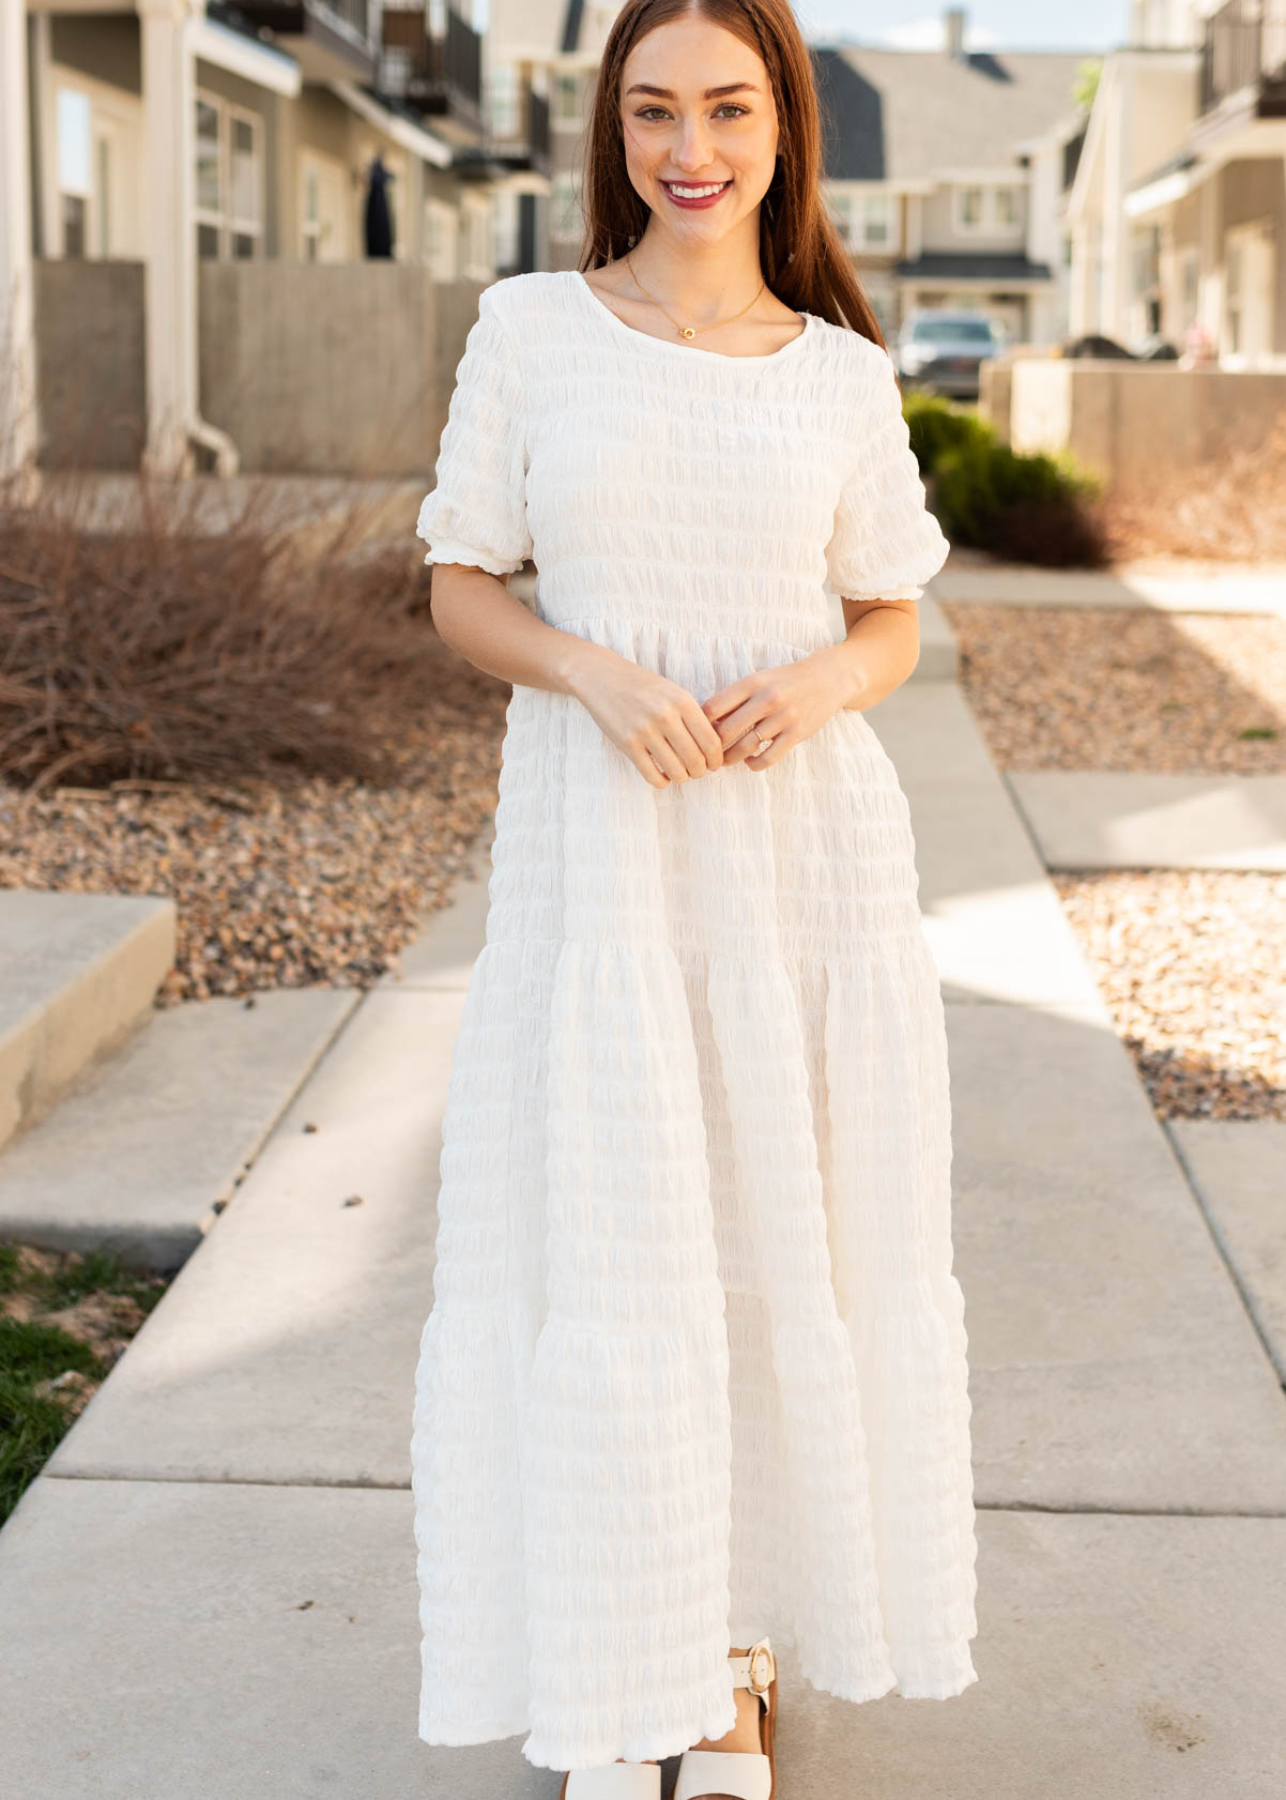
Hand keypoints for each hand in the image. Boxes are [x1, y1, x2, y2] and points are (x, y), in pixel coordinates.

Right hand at [566, 644, 725, 788]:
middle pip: (696, 760)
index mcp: (683, 702)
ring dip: (682, 777)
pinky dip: (662, 782)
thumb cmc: (642, 686)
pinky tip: (662, 776)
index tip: (714, 764)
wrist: (602, 677)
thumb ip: (692, 716)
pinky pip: (652, 776)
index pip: (711, 742)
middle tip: (697, 771)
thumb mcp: (673, 692)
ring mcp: (645, 731)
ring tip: (680, 773)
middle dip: (700, 771)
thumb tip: (713, 748)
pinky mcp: (627, 744)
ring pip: (676, 771)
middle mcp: (666, 716)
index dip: (716, 759)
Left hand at [701, 647, 860, 769]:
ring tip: (724, 761)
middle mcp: (766, 699)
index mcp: (752, 682)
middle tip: (706, 755)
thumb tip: (704, 721)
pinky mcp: (796, 733)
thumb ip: (735, 697)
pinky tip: (750, 761)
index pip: (713, 707)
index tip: (697, 734)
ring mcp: (783, 717)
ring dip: (730, 759)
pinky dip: (754, 764)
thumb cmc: (786, 681)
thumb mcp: (759, 679)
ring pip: (745, 747)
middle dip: (712, 748)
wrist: (828, 678)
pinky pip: (768, 758)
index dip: (700, 724)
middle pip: (726, 731)